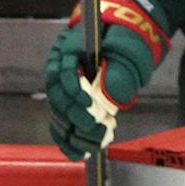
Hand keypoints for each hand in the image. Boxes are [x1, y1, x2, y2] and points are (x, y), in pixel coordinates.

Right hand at [43, 0, 168, 158]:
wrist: (121, 33)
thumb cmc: (124, 36)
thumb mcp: (127, 45)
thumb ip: (120, 69)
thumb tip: (112, 96)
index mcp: (70, 47)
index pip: (63, 70)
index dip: (74, 89)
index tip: (90, 103)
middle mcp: (59, 66)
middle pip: (57, 95)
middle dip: (76, 115)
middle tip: (95, 128)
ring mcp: (61, 85)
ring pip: (57, 112)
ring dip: (72, 131)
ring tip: (93, 143)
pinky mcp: (66, 101)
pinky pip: (59, 122)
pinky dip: (66, 139)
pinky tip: (77, 152)